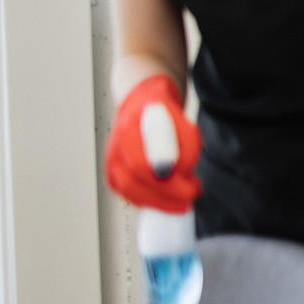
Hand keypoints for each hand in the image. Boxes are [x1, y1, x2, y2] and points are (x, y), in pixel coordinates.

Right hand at [105, 74, 201, 212]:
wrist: (143, 101)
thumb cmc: (166, 111)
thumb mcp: (183, 121)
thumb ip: (186, 145)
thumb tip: (181, 173)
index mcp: (129, 128)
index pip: (141, 165)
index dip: (166, 182)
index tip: (191, 184)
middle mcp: (115, 146)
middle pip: (133, 182)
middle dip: (165, 196)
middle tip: (191, 197)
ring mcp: (111, 159)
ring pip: (128, 191)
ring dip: (156, 201)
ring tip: (181, 201)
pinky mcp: (113, 169)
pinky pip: (126, 192)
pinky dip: (146, 200)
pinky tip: (165, 199)